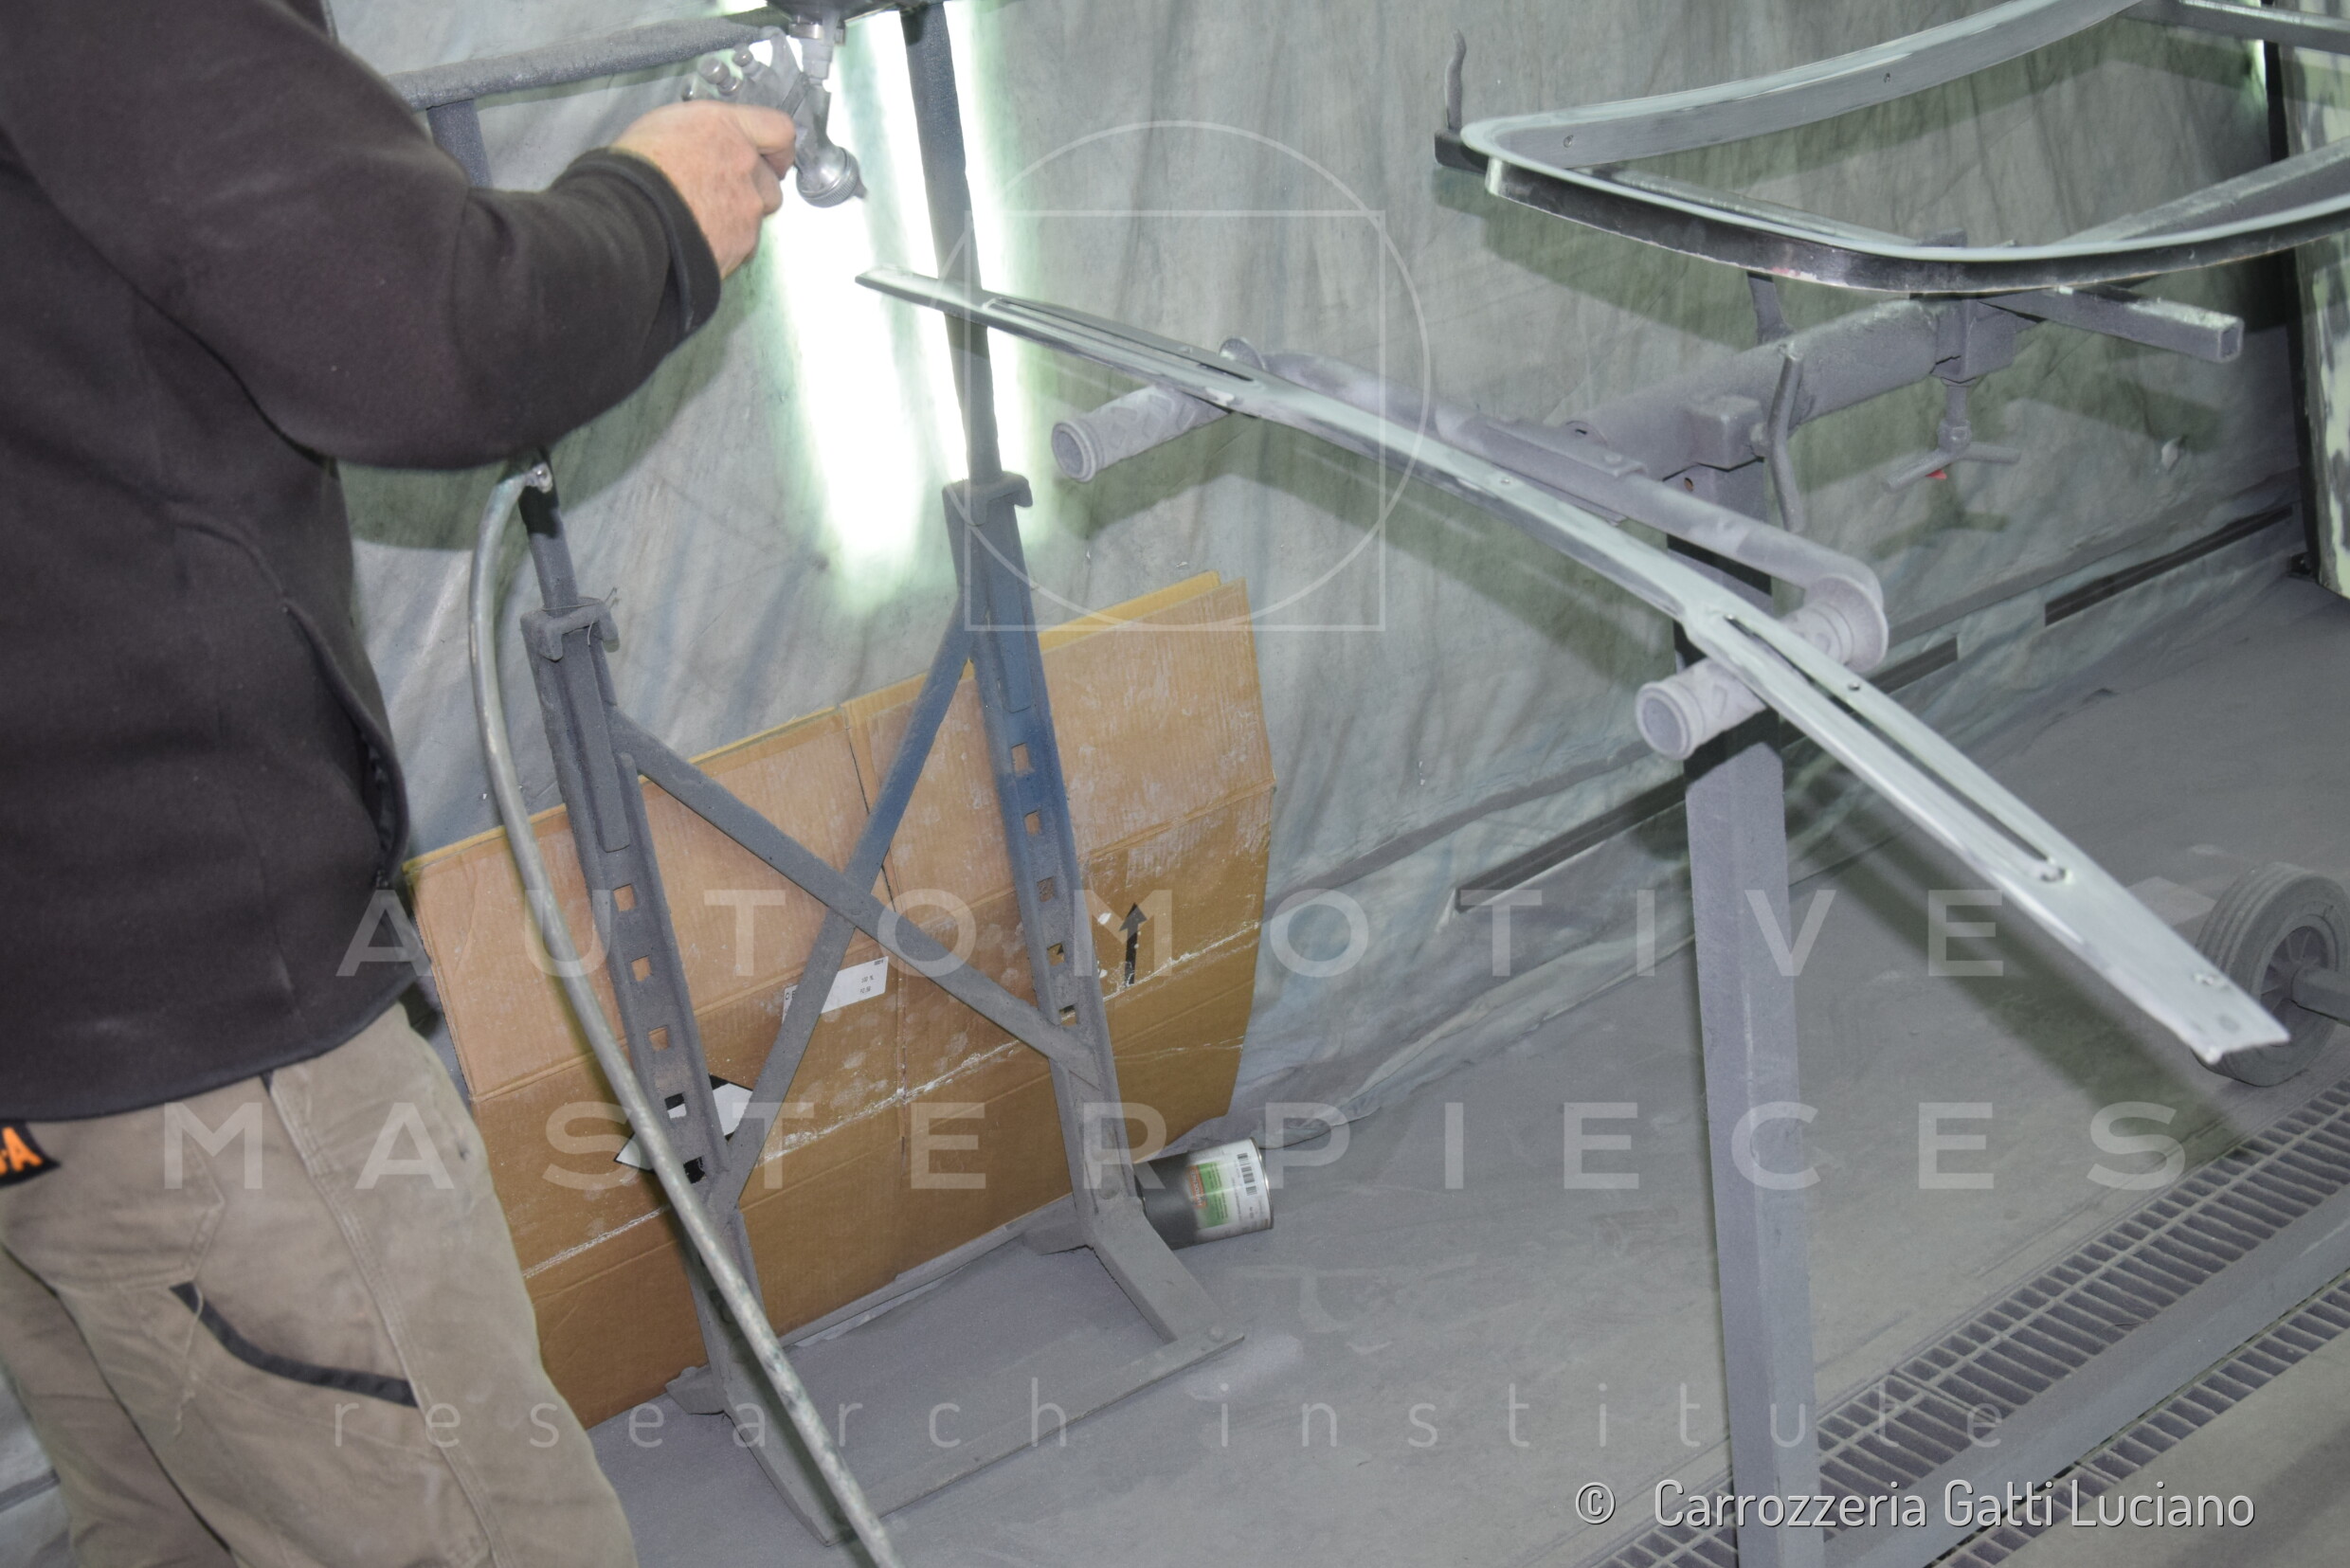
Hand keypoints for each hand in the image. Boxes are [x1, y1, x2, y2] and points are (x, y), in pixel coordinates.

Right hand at [610, 101, 796, 277]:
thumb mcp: (663, 126)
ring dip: (739, 218)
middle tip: (722, 195)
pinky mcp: (743, 242)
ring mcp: (747, 205)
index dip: (779, 149)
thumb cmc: (632, 172)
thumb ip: (702, 134)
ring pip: (757, 215)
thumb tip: (707, 144)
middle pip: (770, 180)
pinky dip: (727, 244)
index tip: (775, 159)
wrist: (628, 219)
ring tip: (703, 219)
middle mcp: (744, 163)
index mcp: (725, 126)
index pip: (778, 130)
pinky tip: (699, 238)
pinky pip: (744, 245)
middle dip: (752, 190)